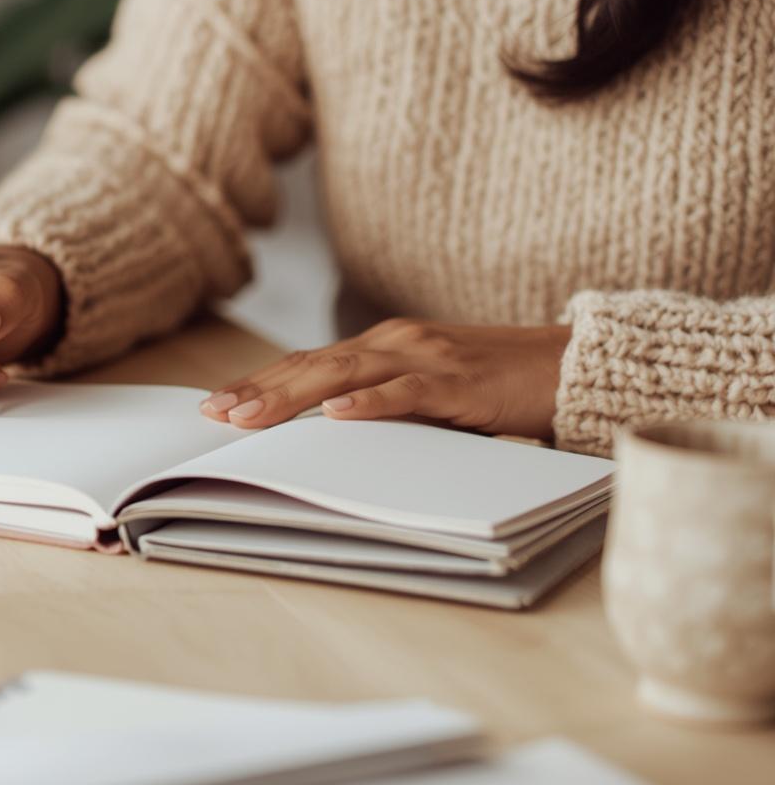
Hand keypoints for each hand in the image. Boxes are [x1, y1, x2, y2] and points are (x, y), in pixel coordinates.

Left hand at [199, 319, 571, 438]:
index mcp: (385, 346)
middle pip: (313, 365)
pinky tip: (338, 416)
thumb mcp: (429, 399)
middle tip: (214, 414)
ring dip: (292, 396)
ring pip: (345, 374)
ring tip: (250, 416)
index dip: (260, 381)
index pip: (309, 363)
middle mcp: (397, 342)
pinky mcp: (460, 381)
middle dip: (259, 390)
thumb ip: (385, 410)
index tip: (215, 403)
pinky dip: (371, 403)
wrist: (572, 367)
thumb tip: (331, 442)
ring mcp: (427, 357)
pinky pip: (407, 392)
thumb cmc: (498, 389)